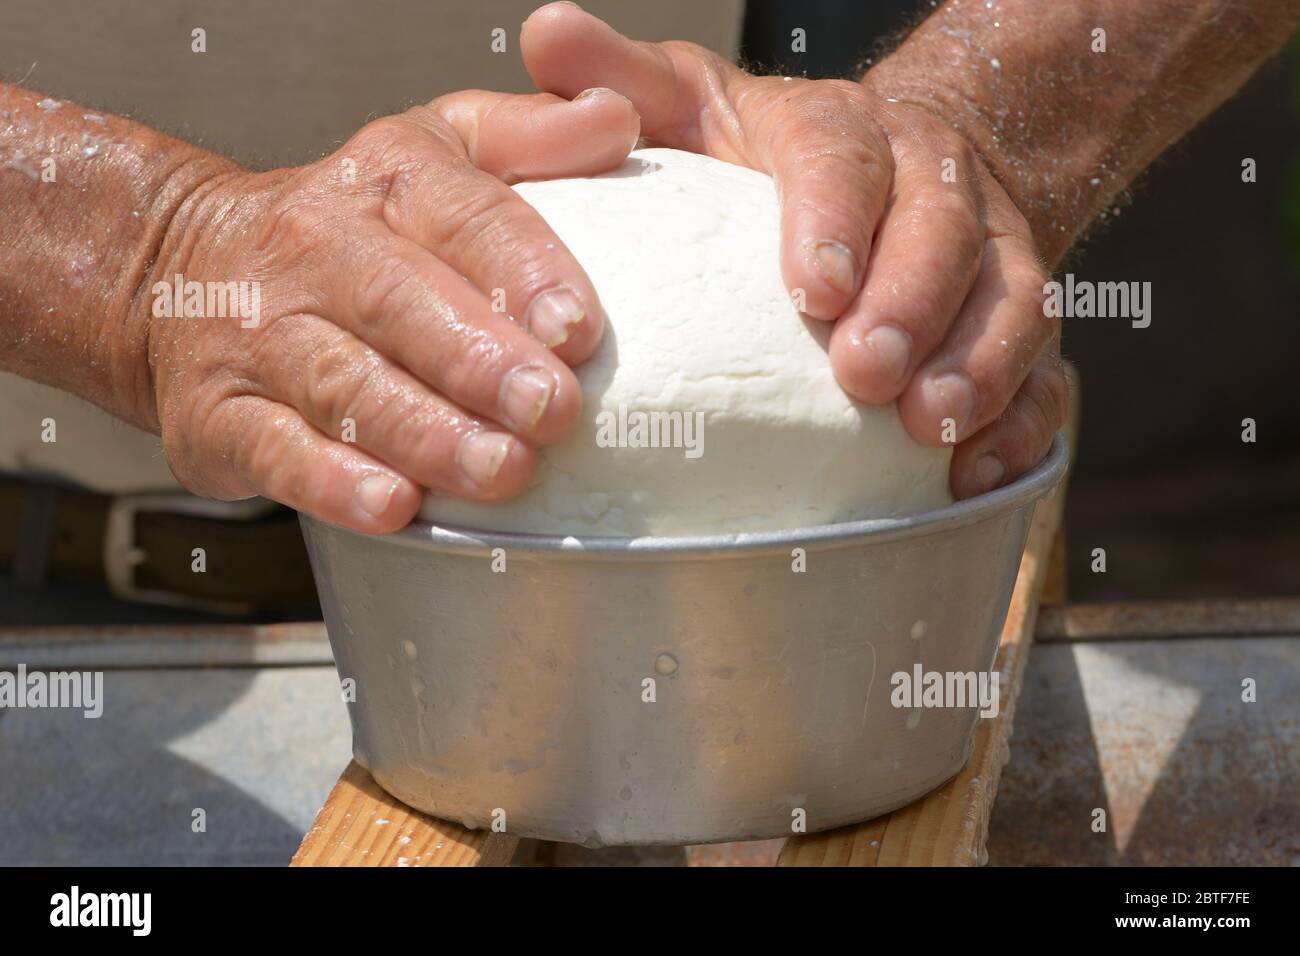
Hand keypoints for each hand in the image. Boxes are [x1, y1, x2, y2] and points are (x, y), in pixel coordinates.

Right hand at [142, 88, 638, 531]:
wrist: (179, 268)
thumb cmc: (349, 225)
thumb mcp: (436, 150)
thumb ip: (529, 136)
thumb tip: (618, 119)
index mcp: (388, 180)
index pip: (463, 214)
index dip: (523, 269)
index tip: (579, 328)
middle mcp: (318, 250)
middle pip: (401, 301)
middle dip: (480, 359)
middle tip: (552, 409)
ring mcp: (261, 335)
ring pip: (344, 383)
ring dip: (426, 431)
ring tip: (500, 470)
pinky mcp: (219, 413)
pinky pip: (275, 448)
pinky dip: (331, 482)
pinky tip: (392, 506)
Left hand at [521, 3, 1066, 497]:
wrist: (895, 171)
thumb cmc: (766, 160)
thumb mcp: (690, 105)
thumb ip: (623, 82)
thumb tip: (543, 36)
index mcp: (840, 132)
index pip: (843, 158)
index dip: (836, 220)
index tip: (815, 290)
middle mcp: (928, 182)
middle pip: (942, 231)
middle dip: (912, 304)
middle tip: (868, 376)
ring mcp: (985, 250)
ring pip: (1010, 296)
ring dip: (978, 365)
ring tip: (931, 430)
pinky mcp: (1011, 314)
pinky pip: (1041, 366)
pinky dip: (1022, 419)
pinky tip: (981, 472)